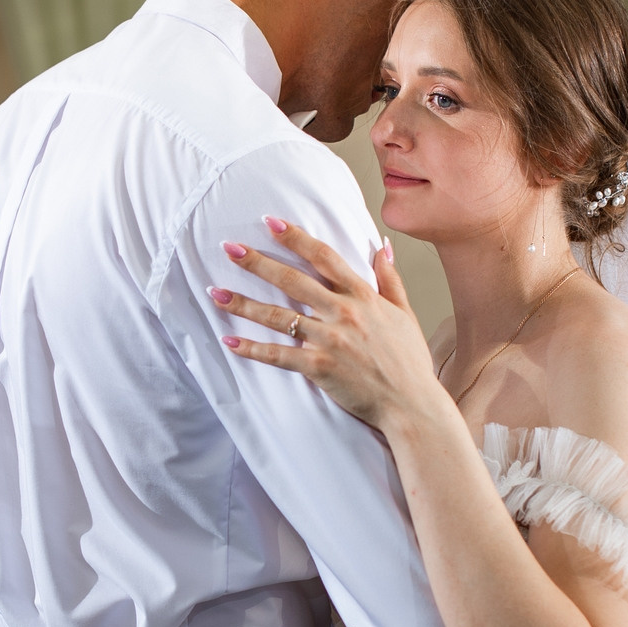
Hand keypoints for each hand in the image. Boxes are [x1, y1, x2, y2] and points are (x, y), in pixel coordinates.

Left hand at [213, 218, 443, 430]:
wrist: (412, 404)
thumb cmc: (410, 362)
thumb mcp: (405, 314)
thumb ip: (390, 279)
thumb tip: (381, 247)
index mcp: (363, 296)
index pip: (324, 257)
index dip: (295, 238)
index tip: (270, 222)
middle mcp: (343, 313)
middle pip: (292, 280)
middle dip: (258, 262)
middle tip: (229, 248)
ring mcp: (329, 340)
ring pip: (278, 316)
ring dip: (243, 303)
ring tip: (216, 292)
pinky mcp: (319, 368)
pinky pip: (278, 356)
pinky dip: (252, 349)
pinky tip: (229, 341)